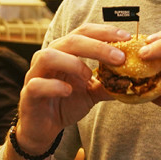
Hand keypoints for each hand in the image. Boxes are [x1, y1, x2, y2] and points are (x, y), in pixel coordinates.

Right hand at [12, 24, 130, 155]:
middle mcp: (49, 56)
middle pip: (71, 40)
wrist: (43, 128)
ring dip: (73, 63)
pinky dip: (54, 85)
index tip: (127, 38)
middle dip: (98, 46)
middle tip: (120, 58)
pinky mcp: (28, 93)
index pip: (85, 32)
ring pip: (49, 55)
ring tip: (89, 76)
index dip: (105, 32)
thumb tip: (132, 78)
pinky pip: (37, 84)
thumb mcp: (91, 92)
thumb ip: (108, 83)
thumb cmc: (65, 103)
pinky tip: (68, 91)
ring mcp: (36, 73)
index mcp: (65, 51)